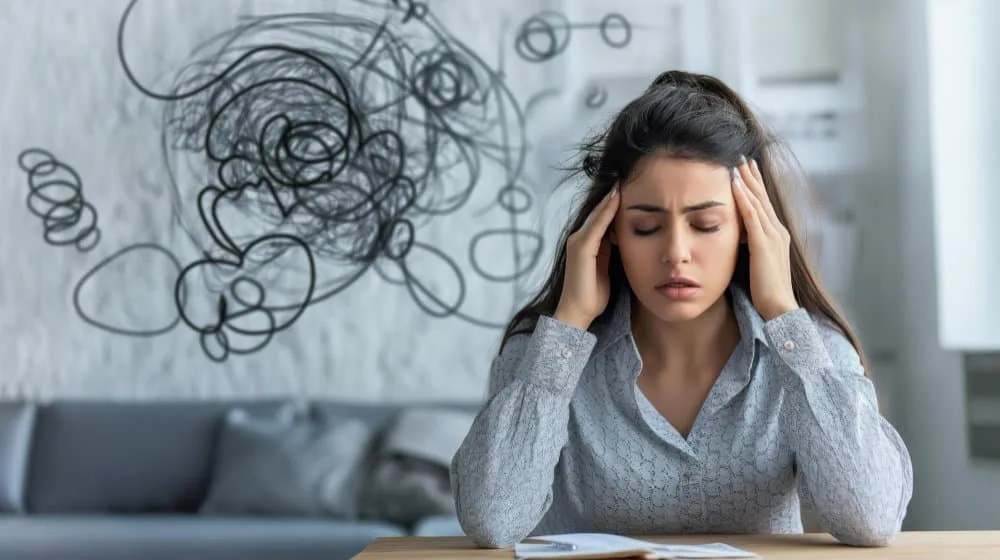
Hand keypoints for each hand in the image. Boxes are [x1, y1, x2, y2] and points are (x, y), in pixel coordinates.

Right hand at [554, 186, 619, 329]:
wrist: (577, 312)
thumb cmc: (593, 295)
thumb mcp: (606, 269)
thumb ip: (611, 253)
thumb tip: (623, 239)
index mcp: (586, 244)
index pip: (602, 218)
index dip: (613, 203)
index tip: (627, 187)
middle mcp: (578, 239)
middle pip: (598, 212)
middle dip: (611, 196)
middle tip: (625, 176)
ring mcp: (578, 242)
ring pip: (597, 215)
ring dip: (610, 198)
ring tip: (622, 180)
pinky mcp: (581, 248)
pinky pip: (597, 225)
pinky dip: (606, 211)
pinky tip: (616, 198)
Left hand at [731, 157, 798, 320]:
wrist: (779, 308)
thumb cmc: (766, 292)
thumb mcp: (757, 264)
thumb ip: (750, 249)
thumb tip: (737, 240)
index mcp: (776, 236)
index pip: (763, 205)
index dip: (754, 187)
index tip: (745, 170)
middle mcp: (777, 231)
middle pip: (762, 197)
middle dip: (751, 176)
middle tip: (741, 157)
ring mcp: (772, 236)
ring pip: (757, 201)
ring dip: (746, 180)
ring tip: (736, 163)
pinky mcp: (763, 243)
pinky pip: (751, 215)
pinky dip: (743, 197)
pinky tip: (734, 184)